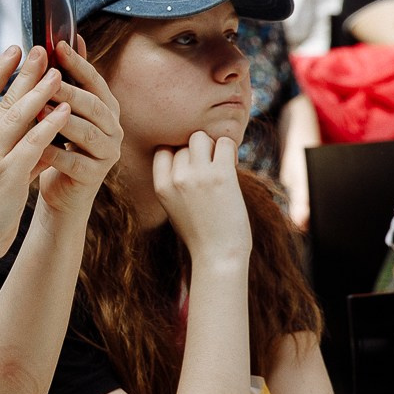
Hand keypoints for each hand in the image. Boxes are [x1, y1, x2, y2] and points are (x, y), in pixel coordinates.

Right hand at [0, 46, 69, 262]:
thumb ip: (8, 148)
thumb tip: (36, 130)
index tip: (13, 50)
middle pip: (1, 98)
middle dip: (23, 72)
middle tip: (41, 49)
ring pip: (16, 116)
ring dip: (40, 91)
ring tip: (58, 72)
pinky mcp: (7, 176)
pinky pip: (32, 144)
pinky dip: (49, 125)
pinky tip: (64, 111)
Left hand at [32, 40, 119, 225]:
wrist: (64, 191)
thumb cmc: (62, 145)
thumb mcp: (66, 109)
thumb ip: (72, 77)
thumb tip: (73, 38)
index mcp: (107, 107)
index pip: (94, 80)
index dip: (78, 63)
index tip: (57, 45)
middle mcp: (113, 128)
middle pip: (93, 105)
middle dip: (69, 90)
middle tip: (45, 78)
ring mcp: (107, 153)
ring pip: (87, 132)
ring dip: (61, 120)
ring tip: (37, 109)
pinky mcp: (95, 176)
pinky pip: (74, 162)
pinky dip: (54, 153)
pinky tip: (35, 146)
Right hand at [152, 132, 250, 264]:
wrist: (218, 256)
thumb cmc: (200, 234)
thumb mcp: (174, 207)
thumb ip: (174, 182)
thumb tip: (185, 154)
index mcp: (161, 186)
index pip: (164, 150)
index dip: (179, 153)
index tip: (192, 166)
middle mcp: (176, 178)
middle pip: (184, 142)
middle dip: (198, 151)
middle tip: (211, 166)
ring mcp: (198, 175)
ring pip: (201, 137)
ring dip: (213, 146)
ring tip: (222, 163)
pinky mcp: (221, 175)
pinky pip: (224, 143)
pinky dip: (230, 149)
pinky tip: (233, 165)